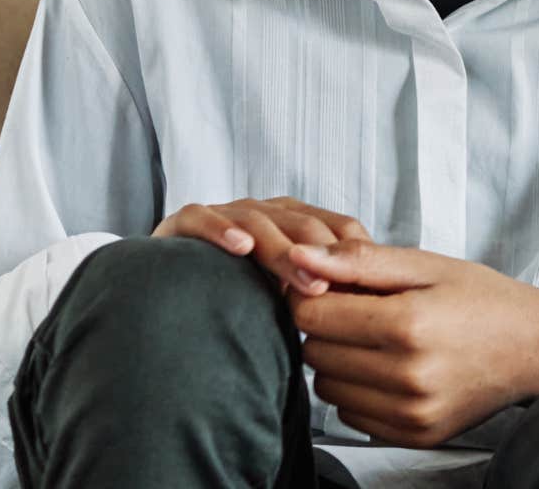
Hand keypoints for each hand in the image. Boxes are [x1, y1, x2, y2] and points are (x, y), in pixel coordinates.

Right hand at [152, 196, 370, 296]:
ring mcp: (225, 214)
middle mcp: (266, 213)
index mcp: (298, 224)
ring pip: (260, 221)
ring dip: (283, 250)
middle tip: (332, 290)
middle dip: (322, 256)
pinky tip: (240, 247)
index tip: (365, 290)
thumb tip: (370, 325)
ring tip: (302, 281)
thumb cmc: (241, 301)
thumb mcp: (290, 301)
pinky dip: (221, 229)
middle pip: (303, 225)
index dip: (353, 256)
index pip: (338, 229)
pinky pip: (201, 217)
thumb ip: (322, 300)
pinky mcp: (183, 223)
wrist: (168, 298)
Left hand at [288, 240, 538, 447]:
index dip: (314, 294)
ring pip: (328, 387)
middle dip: (326, 328)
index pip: (311, 315)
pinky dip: (359, 391)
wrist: (538, 349)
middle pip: (314, 352)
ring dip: (340, 362)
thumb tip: (299, 257)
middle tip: (364, 311)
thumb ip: (360, 261)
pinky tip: (391, 369)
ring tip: (379, 340)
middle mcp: (408, 375)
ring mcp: (411, 412)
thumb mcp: (428, 265)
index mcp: (409, 323)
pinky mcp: (414, 435)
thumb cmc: (485, 300)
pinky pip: (351, 416)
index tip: (337, 286)